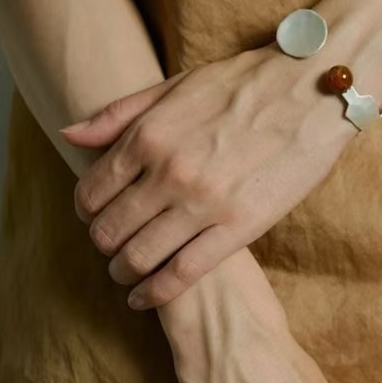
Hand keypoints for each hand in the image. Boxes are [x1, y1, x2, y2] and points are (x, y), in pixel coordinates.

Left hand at [59, 45, 357, 309]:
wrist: (312, 90)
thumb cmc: (245, 83)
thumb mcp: (176, 85)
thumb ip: (120, 113)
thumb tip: (68, 135)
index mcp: (149, 136)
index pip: (91, 192)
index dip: (86, 214)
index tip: (96, 220)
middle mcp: (169, 172)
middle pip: (109, 230)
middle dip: (103, 247)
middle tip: (112, 251)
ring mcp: (204, 202)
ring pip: (140, 257)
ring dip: (123, 273)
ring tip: (127, 276)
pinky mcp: (240, 226)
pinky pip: (183, 273)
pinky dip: (156, 293)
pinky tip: (145, 299)